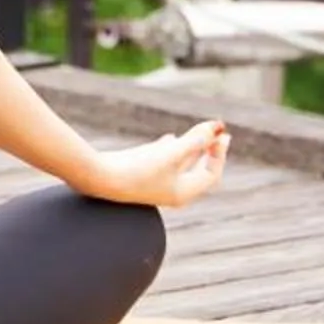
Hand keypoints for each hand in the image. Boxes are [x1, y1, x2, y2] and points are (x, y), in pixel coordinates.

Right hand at [77, 120, 229, 208]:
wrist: (101, 177)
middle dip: (209, 149)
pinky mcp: (142, 174)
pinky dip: (171, 148)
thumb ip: (194, 141)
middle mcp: (172, 191)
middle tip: (220, 133)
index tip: (222, 134)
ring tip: (200, 132)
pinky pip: (164, 161)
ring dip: (191, 146)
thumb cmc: (138, 169)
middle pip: (198, 169)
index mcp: (183, 193)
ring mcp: (156, 184)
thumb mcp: (172, 153)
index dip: (219, 153)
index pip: (210, 174)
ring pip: (181, 164)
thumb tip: (214, 130)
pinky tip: (170, 137)